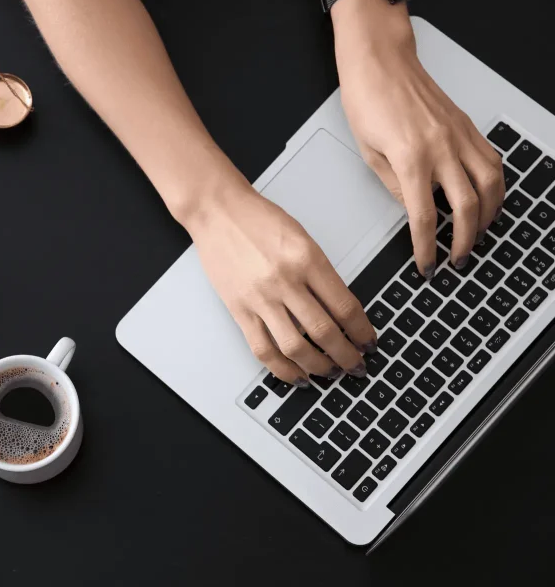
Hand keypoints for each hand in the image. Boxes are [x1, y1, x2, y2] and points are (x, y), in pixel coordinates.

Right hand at [184, 184, 376, 386]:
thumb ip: (321, 273)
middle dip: (347, 356)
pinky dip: (282, 369)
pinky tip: (295, 375)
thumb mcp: (302, 238)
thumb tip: (341, 311)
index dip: (362, 332)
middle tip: (356, 366)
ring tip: (330, 374)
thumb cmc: (258, 219)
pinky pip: (262, 349)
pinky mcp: (238, 309)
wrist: (217, 211)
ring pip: (296, 347)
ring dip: (318, 367)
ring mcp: (260, 298)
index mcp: (307, 259)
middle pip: (325, 332)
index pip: (345, 307)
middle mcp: (285, 281)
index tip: (369, 343)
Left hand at [333, 0, 504, 277]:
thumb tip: (414, 210)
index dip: (427, 247)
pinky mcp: (467, 127)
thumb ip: (394, 186)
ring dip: (488, 216)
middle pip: (467, 207)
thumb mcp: (368, 153)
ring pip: (491, 185)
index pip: (424, 217)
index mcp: (410, 158)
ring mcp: (459, 136)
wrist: (380, 62)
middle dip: (464, 240)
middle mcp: (442, 147)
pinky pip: (493, 162)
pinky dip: (495, 187)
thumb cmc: (367, 100)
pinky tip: (486, 200)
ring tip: (476, 234)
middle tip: (457, 258)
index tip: (427, 264)